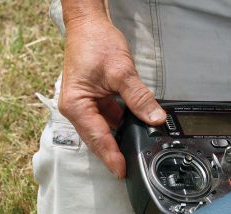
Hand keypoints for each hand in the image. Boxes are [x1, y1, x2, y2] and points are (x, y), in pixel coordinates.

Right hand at [58, 15, 165, 177]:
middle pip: (98, 138)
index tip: (122, 171)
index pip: (97, 137)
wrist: (90, 25)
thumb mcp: (121, 72)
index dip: (111, 156)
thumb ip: (139, 98)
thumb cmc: (94, 43)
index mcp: (76, 105)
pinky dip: (122, 124)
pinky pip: (109, 118)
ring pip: (105, 129)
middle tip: (131, 168)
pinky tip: (135, 127)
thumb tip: (154, 118)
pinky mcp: (95, 99)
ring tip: (135, 150)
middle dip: (114, 152)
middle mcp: (77, 108)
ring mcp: (86, 104)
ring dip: (119, 139)